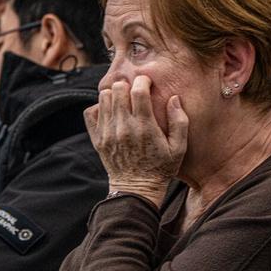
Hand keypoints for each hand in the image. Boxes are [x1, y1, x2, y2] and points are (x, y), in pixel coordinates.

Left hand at [84, 75, 187, 207]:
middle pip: (118, 89)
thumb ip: (180, 121)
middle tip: (134, 92)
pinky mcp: (98, 139)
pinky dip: (99, 108)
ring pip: (104, 97)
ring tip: (123, 102)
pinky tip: (111, 113)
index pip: (138, 90)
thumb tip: (174, 99)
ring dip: (114, 95)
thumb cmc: (161, 168)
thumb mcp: (179, 148)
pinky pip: (91, 112)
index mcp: (144, 126)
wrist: (137, 190)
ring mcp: (108, 133)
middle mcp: (123, 127)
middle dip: (128, 85)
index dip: (143, 81)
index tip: (147, 84)